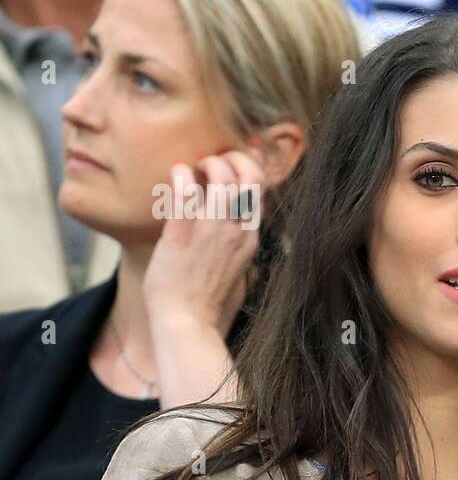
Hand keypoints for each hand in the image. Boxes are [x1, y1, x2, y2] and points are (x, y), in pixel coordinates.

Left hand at [143, 149, 264, 339]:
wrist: (186, 321)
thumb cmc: (204, 299)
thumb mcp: (234, 268)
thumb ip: (235, 244)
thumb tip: (233, 230)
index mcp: (250, 238)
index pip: (260, 191)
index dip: (251, 167)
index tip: (236, 161)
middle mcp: (237, 230)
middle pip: (251, 178)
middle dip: (235, 158)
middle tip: (214, 159)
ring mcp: (212, 230)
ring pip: (223, 177)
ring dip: (208, 163)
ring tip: (193, 166)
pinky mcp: (184, 233)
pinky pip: (186, 191)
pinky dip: (181, 175)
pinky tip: (175, 173)